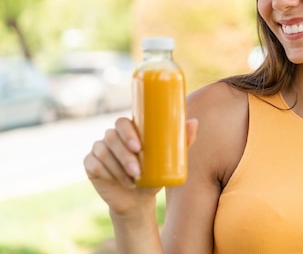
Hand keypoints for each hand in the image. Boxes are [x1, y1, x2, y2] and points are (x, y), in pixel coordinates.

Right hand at [84, 116, 198, 215]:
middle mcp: (112, 137)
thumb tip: (194, 122)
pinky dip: (107, 173)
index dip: (127, 132)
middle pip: (112, 137)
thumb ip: (182, 141)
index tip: (138, 146)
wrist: (138, 199)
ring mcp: (100, 150)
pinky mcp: (91, 164)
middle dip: (124, 154)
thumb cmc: (155, 174)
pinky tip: (119, 181)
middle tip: (137, 169)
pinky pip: (94, 164)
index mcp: (128, 130)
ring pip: (103, 152)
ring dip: (118, 166)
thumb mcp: (170, 160)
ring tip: (133, 179)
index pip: (122, 122)